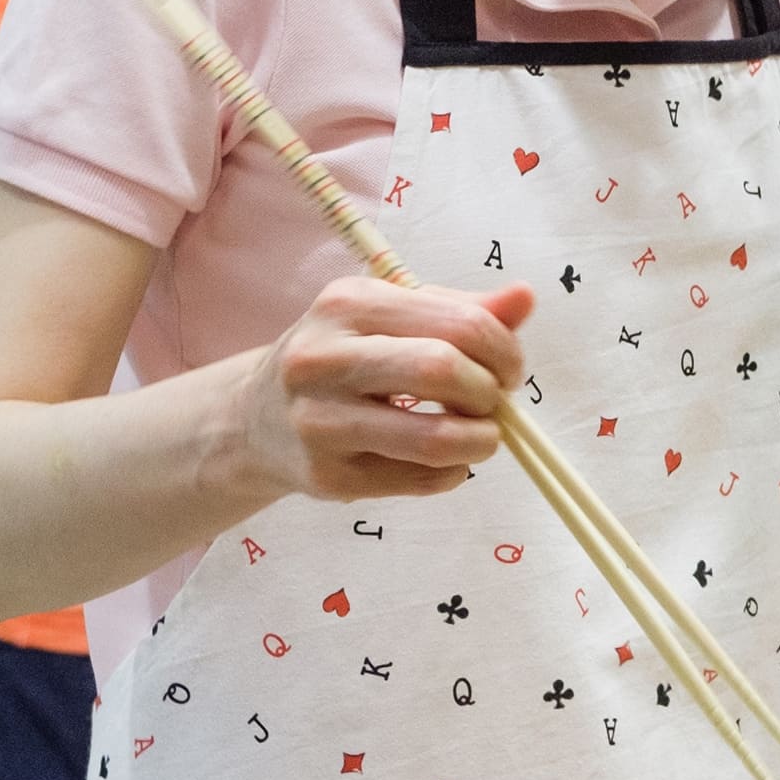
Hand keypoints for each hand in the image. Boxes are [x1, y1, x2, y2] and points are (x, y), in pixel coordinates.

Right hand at [241, 276, 536, 501]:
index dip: (504, 350)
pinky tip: (440, 460)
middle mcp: (323, 358)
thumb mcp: (391, 317)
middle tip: (492, 403)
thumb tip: (525, 299)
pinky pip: (418, 481)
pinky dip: (450, 473)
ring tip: (480, 437)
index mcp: (348, 303)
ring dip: (479, 442)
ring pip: (434, 439)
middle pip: (442, 371)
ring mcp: (319, 422)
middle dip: (488, 393)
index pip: (458, 323)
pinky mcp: (326, 476)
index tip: (508, 369)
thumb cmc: (343, 359)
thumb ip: (460, 309)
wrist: (254, 419)